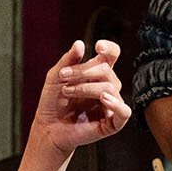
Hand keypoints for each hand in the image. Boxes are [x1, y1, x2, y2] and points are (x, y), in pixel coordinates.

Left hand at [27, 39, 131, 159]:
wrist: (48, 127)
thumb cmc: (53, 102)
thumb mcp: (56, 76)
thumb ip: (68, 60)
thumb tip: (80, 43)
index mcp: (97, 73)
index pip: (111, 55)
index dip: (109, 48)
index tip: (98, 46)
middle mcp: (107, 87)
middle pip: (107, 70)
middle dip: (83, 71)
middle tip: (63, 77)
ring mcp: (111, 105)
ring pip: (110, 88)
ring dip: (87, 87)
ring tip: (67, 91)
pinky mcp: (112, 123)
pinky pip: (124, 111)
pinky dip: (116, 103)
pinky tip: (103, 98)